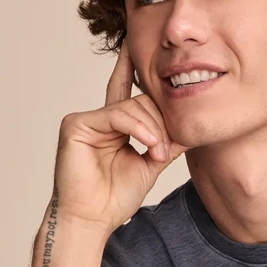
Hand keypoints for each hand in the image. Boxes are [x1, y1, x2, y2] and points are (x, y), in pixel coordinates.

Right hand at [51, 42, 187, 234]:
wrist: (93, 220)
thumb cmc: (114, 198)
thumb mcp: (150, 165)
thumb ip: (166, 143)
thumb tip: (190, 126)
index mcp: (114, 127)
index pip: (128, 92)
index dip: (133, 68)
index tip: (139, 46)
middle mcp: (98, 119)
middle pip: (141, 101)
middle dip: (160, 124)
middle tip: (165, 152)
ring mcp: (85, 120)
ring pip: (132, 107)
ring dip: (153, 130)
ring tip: (157, 153)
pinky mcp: (76, 125)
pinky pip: (116, 114)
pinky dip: (137, 129)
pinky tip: (147, 146)